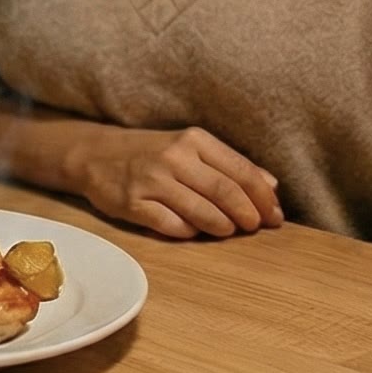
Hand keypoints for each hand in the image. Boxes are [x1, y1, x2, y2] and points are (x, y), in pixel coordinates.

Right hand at [77, 125, 282, 239]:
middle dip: (248, 216)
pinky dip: (190, 233)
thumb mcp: (190, 148)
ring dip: (223, 227)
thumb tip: (271, 186)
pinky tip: (194, 230)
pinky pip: (173, 227)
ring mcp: (152, 181)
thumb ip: (230, 164)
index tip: (275, 216)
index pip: (241, 171)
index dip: (263, 198)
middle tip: (254, 228)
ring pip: (203, 213)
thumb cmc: (153, 153)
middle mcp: (174, 157)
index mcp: (193, 139)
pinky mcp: (134, 204)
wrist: (96, 154)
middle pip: (226, 193)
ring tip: (227, 230)